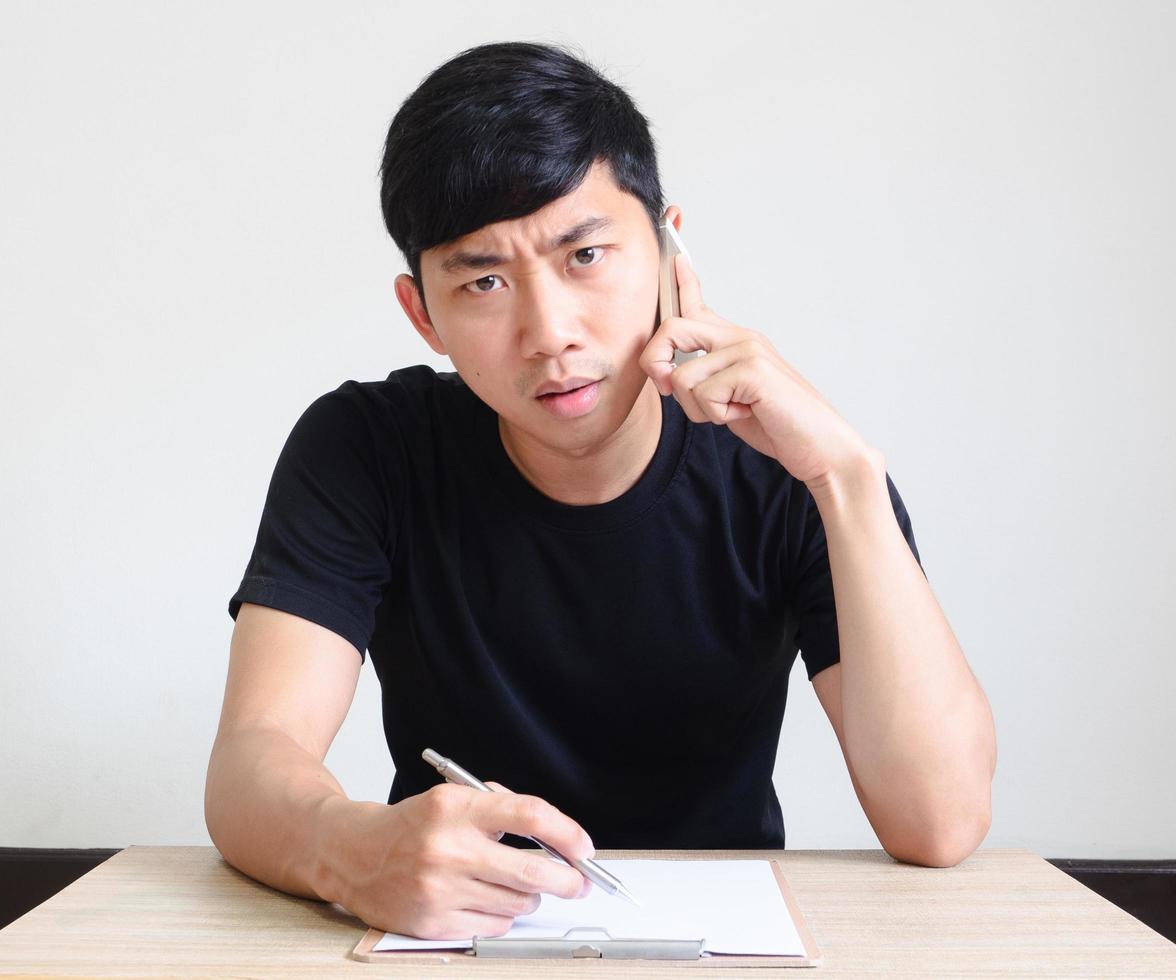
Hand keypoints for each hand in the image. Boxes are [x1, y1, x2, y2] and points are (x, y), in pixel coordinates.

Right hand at [319, 784, 594, 939]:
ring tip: (514, 884)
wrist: (352, 853)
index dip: (566, 833)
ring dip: (528, 896)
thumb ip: (499, 810)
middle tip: (579, 881)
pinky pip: (494, 926)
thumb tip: (556, 837)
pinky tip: (486, 900)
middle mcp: (447, 848)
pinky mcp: (433, 922)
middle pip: (531, 871)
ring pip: (517, 903)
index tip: (583, 847)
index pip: (528, 815)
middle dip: (567, 880)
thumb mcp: (452, 799)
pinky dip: (501, 915)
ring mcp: (439, 888)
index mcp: (455, 808)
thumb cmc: (411, 826)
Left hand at [640, 253, 878, 486]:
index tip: (675, 258)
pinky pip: (703, 394)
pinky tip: (746, 413)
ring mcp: (747, 350)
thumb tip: (668, 375)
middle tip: (668, 390)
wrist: (820, 446)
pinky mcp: (752, 369)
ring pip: (682, 376)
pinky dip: (717, 416)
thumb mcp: (732, 400)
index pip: (700, 305)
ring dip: (698, 408)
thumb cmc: (779, 425)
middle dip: (656, 363)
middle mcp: (741, 338)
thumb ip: (705, 382)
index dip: (683, 282)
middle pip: (672, 328)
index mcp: (737, 342)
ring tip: (732, 412)